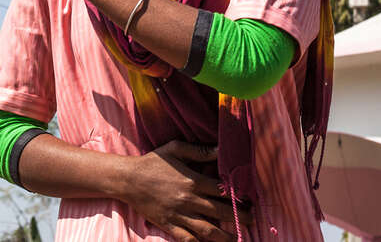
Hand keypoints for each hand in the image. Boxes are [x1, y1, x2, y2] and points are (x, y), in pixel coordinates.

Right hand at [119, 141, 251, 241]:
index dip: (239, 196)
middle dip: (240, 217)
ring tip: (236, 239)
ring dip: (225, 236)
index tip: (249, 199)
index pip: (223, 191)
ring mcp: (179, 215)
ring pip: (208, 230)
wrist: (128, 179)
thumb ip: (199, 151)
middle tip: (251, 220)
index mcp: (193, 181)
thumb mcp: (175, 149)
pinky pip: (187, 239)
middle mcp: (189, 200)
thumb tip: (221, 150)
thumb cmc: (152, 161)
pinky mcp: (169, 225)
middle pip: (221, 212)